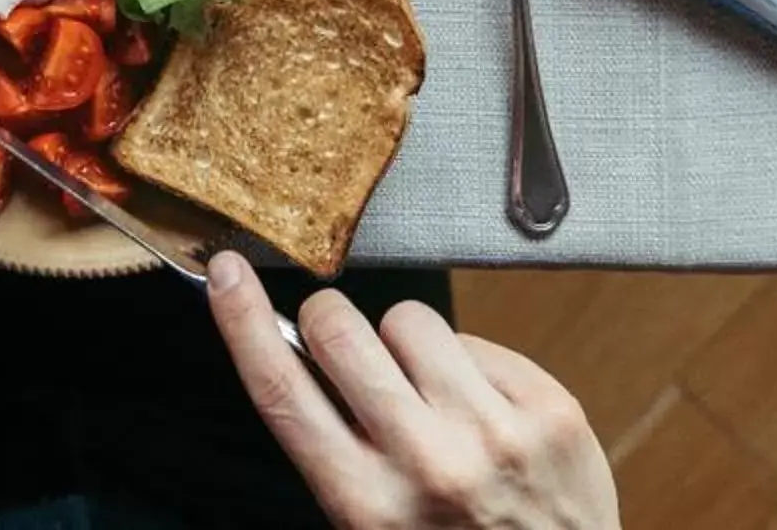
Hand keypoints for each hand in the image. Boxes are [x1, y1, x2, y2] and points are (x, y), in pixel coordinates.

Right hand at [211, 254, 617, 528]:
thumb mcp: (375, 526)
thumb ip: (336, 449)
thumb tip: (295, 347)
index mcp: (368, 506)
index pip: (284, 392)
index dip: (244, 323)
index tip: (225, 272)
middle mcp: (429, 466)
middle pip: (340, 332)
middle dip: (330, 323)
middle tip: (345, 349)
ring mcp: (496, 434)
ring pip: (409, 319)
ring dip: (406, 347)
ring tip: (431, 400)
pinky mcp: (550, 411)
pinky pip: (476, 339)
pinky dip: (469, 367)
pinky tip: (483, 414)